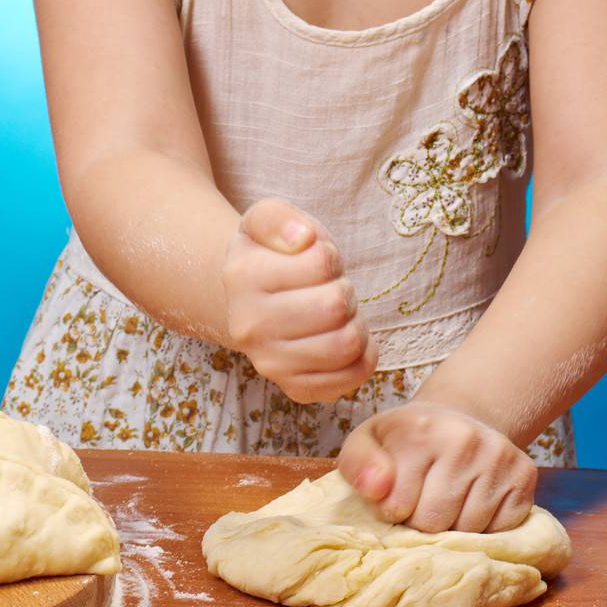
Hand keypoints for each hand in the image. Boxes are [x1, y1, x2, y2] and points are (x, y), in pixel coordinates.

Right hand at [220, 196, 378, 403]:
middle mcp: (249, 326)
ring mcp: (270, 364)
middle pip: (336, 306)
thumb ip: (280, 217)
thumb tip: (303, 239)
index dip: (329, 255)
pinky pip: (352, 376)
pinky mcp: (295, 389)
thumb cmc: (272, 253)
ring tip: (337, 312)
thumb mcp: (267, 218)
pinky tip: (345, 335)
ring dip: (356, 321)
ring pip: (347, 343)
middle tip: (329, 287)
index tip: (315, 259)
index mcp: (242, 276)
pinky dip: (364, 354)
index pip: (321, 263)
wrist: (252, 299)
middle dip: (344, 289)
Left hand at [336, 400, 537, 533]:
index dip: (393, 510)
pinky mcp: (524, 475)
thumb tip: (378, 490)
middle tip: (423, 498)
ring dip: (453, 528)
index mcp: (420, 428)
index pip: (397, 508)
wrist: (455, 419)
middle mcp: (464, 438)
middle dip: (422, 523)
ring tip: (448, 500)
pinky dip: (485, 529)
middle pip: (434, 523)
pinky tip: (474, 502)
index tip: (396, 493)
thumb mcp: (368, 443)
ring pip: (468, 532)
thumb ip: (358, 465)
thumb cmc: (405, 440)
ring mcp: (499, 455)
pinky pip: (500, 532)